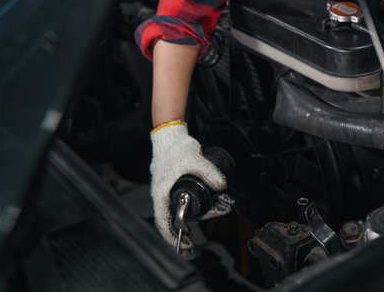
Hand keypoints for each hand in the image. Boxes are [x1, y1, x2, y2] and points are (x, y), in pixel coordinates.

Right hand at [149, 123, 232, 258]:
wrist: (171, 138)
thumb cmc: (175, 149)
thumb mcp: (194, 159)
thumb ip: (209, 172)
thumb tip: (222, 186)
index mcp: (161, 194)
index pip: (163, 222)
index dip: (172, 237)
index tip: (184, 246)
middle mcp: (164, 196)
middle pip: (177, 218)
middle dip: (194, 226)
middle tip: (209, 226)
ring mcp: (171, 193)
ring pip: (187, 209)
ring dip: (204, 212)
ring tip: (222, 207)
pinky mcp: (179, 188)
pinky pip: (191, 200)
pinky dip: (204, 204)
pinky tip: (217, 202)